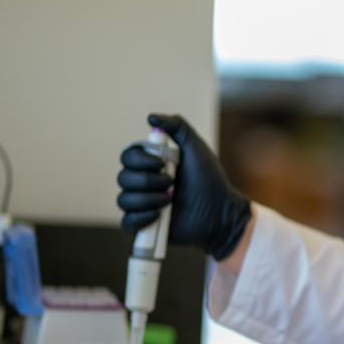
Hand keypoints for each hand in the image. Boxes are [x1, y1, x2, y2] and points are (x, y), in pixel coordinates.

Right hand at [117, 114, 251, 259]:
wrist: (220, 211)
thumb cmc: (210, 179)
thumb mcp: (196, 147)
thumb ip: (177, 126)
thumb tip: (151, 117)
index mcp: (151, 164)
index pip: (128, 157)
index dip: (140, 159)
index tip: (161, 162)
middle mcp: (143, 183)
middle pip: (123, 177)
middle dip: (147, 180)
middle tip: (172, 183)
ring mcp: (143, 205)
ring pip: (124, 200)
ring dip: (148, 199)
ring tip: (171, 200)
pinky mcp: (146, 226)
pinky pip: (127, 222)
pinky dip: (140, 218)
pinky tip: (158, 215)